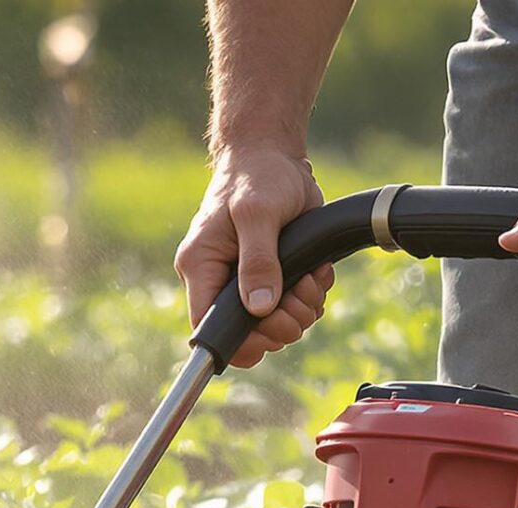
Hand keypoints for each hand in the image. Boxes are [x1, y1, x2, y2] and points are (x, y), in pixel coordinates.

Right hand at [176, 146, 335, 365]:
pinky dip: (310, 298)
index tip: (270, 328)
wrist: (274, 156)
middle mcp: (219, 280)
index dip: (237, 342)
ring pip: (274, 326)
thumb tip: (260, 309)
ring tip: (312, 279)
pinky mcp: (272, 278)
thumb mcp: (258, 214)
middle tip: (300, 296)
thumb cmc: (258, 176)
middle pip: (247, 335)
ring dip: (301, 310)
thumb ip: (258, 261)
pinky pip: (292, 308)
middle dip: (282, 324)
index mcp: (201, 267)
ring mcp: (246, 282)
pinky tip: (316, 273)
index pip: (205, 326)